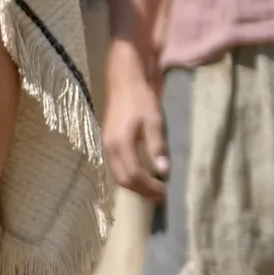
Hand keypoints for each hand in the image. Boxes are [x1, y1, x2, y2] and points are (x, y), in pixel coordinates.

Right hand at [102, 70, 168, 202]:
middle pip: (123, 179)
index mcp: (120, 144)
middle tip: (160, 195)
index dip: (150, 187)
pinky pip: (116, 165)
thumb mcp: (154, 121)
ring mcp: (107, 144)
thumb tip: (162, 171)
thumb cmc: (141, 98)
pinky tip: (142, 173)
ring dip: (134, 184)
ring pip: (118, 173)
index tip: (166, 192)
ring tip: (152, 187)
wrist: (125, 79)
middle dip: (141, 190)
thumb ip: (156, 146)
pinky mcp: (109, 140)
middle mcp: (109, 147)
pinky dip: (129, 174)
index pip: (134, 176)